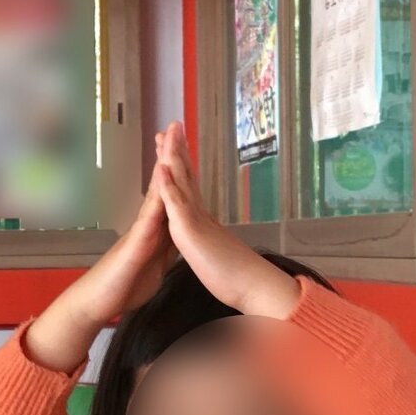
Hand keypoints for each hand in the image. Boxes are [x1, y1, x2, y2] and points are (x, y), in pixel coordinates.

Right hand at [23, 125, 177, 372]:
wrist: (98, 303)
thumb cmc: (123, 285)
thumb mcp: (154, 264)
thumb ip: (164, 248)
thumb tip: (175, 239)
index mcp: (155, 228)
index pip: (170, 192)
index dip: (179, 168)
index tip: (186, 142)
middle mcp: (146, 224)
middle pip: (162, 184)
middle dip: (170, 155)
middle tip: (175, 125)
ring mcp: (138, 233)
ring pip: (154, 196)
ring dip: (162, 170)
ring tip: (168, 143)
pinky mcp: (133, 248)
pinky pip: (146, 224)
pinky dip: (155, 205)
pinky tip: (160, 192)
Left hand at [155, 121, 299, 318]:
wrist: (253, 287)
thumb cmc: (237, 276)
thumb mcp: (216, 254)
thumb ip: (211, 242)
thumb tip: (212, 240)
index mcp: (201, 220)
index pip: (188, 186)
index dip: (181, 165)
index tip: (173, 147)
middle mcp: (200, 213)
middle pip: (186, 175)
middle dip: (176, 150)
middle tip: (169, 127)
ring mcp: (196, 219)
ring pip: (182, 182)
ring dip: (172, 157)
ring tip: (164, 135)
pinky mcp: (192, 230)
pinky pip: (178, 204)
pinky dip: (170, 185)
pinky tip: (162, 168)